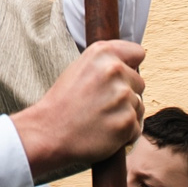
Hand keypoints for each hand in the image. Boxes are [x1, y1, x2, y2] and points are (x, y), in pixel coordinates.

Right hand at [14, 39, 146, 182]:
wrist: (48, 132)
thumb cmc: (62, 102)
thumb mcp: (79, 68)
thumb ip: (106, 63)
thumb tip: (131, 66)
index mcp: (102, 53)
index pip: (137, 53)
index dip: (130, 66)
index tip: (119, 78)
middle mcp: (115, 70)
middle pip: (139, 83)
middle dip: (125, 94)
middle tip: (101, 104)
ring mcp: (123, 96)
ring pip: (138, 105)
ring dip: (125, 114)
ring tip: (100, 119)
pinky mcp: (127, 121)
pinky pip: (136, 127)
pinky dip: (124, 134)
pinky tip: (103, 132)